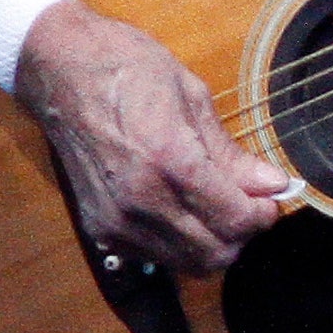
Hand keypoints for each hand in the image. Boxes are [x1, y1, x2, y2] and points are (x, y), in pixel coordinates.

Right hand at [12, 0, 294, 276]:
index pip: (235, 220)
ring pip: (188, 264)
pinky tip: (183, 209)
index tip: (270, 197)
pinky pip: (157, 256)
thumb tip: (273, 184)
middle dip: (242, 233)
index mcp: (169, 161)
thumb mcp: (192, 96)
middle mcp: (141, 201)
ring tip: (218, 206)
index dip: (263, 214)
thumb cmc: (126, 68)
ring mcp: (117, 221)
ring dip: (213, 243)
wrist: (60, 70)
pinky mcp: (100, 229)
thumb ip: (231, 153)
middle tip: (249, 203)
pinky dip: (180, 244)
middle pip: (216, 254)